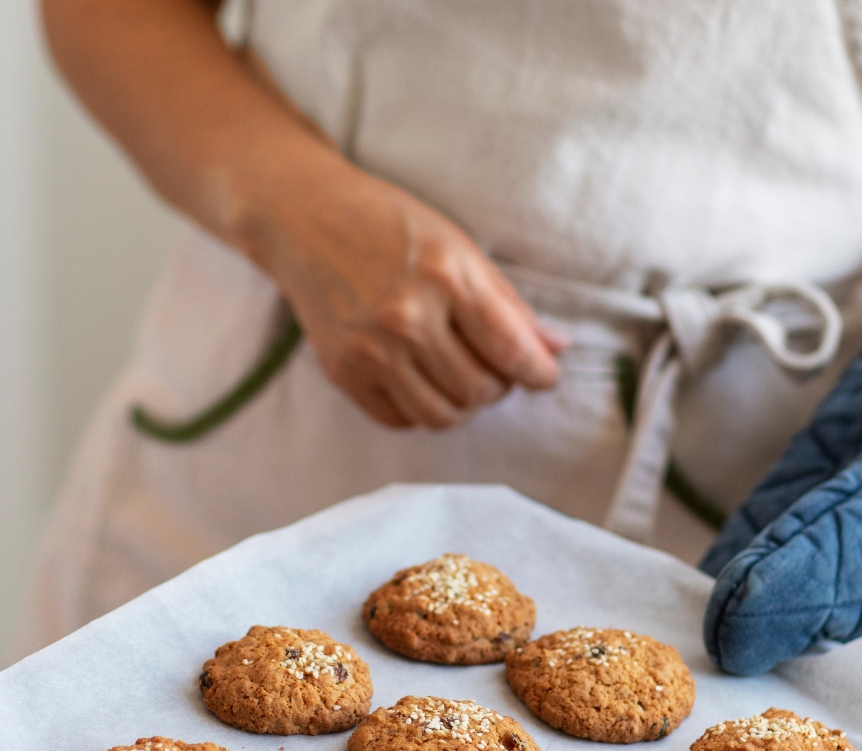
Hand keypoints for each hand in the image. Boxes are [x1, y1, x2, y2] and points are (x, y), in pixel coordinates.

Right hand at [244, 160, 563, 428]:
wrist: (306, 219)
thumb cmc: (389, 225)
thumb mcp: (458, 247)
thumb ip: (507, 303)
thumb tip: (554, 347)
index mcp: (446, 277)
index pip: (511, 350)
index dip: (539, 373)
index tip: (544, 376)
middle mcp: (408, 317)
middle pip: (480, 390)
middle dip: (500, 387)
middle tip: (495, 368)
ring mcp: (371, 349)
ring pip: (442, 415)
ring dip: (463, 405)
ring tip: (461, 378)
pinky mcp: (342, 371)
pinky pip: (400, 419)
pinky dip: (422, 409)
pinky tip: (423, 381)